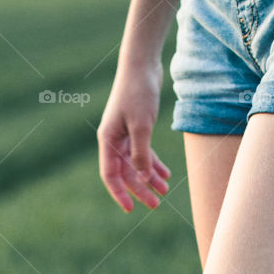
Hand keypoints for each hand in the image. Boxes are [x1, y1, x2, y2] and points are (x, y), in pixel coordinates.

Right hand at [97, 62, 170, 211]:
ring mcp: (125, 135)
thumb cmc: (139, 92)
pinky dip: (154, 164)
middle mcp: (114, 140)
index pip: (110, 175)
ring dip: (150, 179)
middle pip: (126, 173)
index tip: (130, 209)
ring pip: (137, 164)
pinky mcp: (137, 129)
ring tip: (165, 191)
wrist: (142, 65)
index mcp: (108, 140)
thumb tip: (142, 178)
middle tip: (156, 205)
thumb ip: (141, 153)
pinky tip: (166, 175)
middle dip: (140, 189)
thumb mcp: (142, 125)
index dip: (120, 194)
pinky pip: (144, 153)